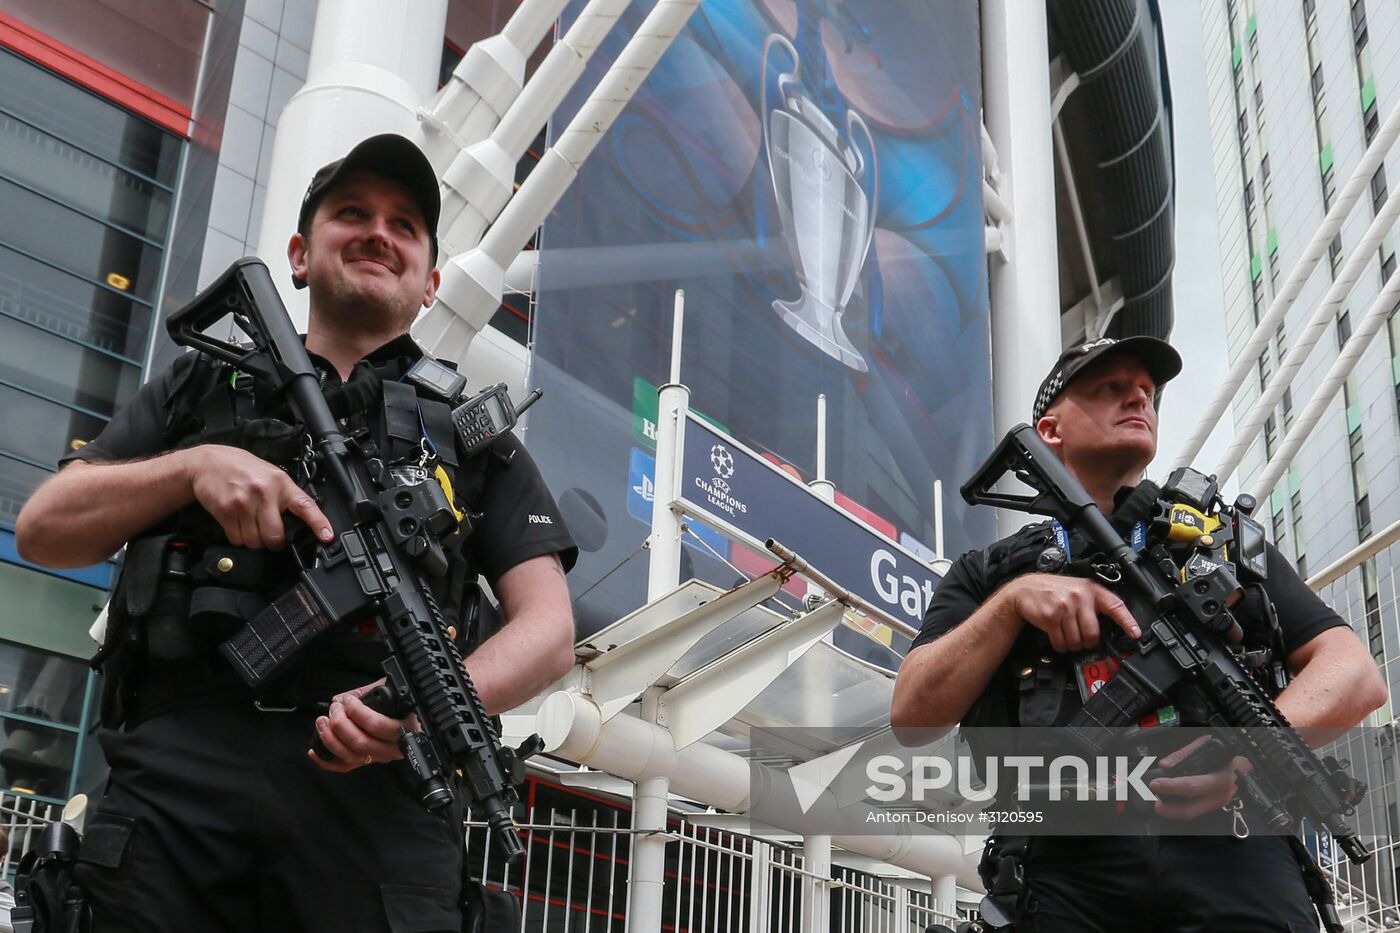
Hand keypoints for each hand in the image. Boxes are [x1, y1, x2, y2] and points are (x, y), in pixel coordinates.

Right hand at [186, 445, 332, 548]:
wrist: (209, 462)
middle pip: (275, 536)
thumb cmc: (243, 469)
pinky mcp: (226, 511)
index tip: (327, 536)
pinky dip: (239, 538)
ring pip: (255, 542)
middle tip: (272, 538)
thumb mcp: (271, 475)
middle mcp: (264, 493)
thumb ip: (285, 496)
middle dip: (275, 543)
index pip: (305, 505)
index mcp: (281, 484)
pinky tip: (238, 524)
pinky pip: (237, 539)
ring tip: (252, 527)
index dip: (318, 523)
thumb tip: (299, 522)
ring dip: (255, 542)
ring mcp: (244, 503)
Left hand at [308, 681, 411, 772]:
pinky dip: (327, 761)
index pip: (379, 726)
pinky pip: (346, 767)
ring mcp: (379, 756)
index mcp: (406, 728)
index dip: (358, 713)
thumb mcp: (390, 690)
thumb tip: (341, 699)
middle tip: (335, 709)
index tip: (349, 701)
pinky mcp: (367, 761)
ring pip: (352, 756)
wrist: (409, 716)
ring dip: (331, 740)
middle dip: (341, 724)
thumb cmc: (402, 703)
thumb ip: (366, 692)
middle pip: (362, 743)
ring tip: (322, 722)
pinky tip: (314, 750)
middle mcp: (393, 747)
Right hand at [1003, 573, 1139, 652]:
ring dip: (1072, 645)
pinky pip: (1061, 642)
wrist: (1025, 589)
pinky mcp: (1051, 617)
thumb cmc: (1054, 591)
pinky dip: (1060, 645)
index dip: (1127, 621)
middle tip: (1082, 639)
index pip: (1115, 605)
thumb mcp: (1077, 589)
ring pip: (1077, 641)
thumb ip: (1093, 603)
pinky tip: (1057, 636)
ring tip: (1066, 635)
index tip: (1135, 634)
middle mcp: (1079, 596)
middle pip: (1093, 633)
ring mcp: (1064, 606)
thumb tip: (1111, 626)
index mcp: (1091, 589)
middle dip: (1088, 642)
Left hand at [1150, 737, 1246, 820]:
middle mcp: (1221, 794)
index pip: (1193, 786)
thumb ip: (1183, 754)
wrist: (1245, 762)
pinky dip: (1180, 808)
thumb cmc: (1226, 752)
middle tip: (1153, 802)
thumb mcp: (1206, 745)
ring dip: (1172, 811)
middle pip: (1191, 808)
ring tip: (1157, 802)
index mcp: (1221, 777)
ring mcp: (1219, 803)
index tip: (1155, 784)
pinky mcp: (1215, 806)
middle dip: (1168, 809)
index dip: (1171, 787)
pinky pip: (1196, 810)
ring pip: (1192, 813)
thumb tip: (1164, 766)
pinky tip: (1170, 801)